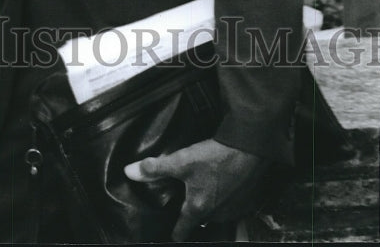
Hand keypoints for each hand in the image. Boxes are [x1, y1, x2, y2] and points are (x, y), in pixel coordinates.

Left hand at [124, 139, 267, 241]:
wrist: (250, 148)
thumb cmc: (215, 157)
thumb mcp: (181, 160)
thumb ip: (155, 168)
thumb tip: (129, 172)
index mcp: (198, 208)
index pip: (182, 231)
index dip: (174, 232)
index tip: (169, 231)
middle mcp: (217, 215)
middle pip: (199, 219)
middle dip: (192, 210)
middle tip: (186, 196)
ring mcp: (234, 210)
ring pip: (216, 212)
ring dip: (210, 203)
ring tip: (204, 186)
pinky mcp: (246, 201)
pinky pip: (232, 205)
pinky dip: (226, 197)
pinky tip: (223, 181)